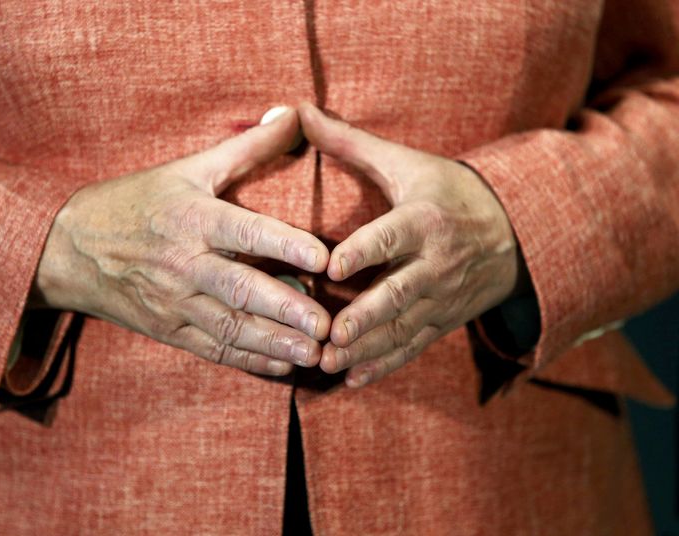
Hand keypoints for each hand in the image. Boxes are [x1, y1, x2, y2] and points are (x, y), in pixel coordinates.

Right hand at [33, 107, 330, 375]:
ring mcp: (172, 301)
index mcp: (191, 217)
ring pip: (228, 327)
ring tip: (313, 353)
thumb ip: (246, 147)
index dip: (283, 245)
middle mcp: (182, 263)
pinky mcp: (167, 329)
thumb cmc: (137, 201)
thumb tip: (293, 114)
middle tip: (325, 325)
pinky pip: (210, 348)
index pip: (243, 230)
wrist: (70, 248)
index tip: (322, 259)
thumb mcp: (188, 168)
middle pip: (238, 288)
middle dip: (284, 309)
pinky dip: (246, 360)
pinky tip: (281, 366)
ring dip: (273, 343)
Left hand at [298, 103, 522, 386]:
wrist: (516, 231)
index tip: (332, 266)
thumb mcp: (407, 163)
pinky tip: (353, 380)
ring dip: (368, 349)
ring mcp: (443, 297)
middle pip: (400, 292)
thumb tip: (296, 112)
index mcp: (425, 219)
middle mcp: (436, 263)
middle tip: (331, 335)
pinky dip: (385, 365)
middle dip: (366, 316)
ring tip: (330, 363)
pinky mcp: (444, 320)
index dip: (365, 251)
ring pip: (403, 327)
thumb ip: (349, 143)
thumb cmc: (449, 192)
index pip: (392, 236)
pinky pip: (414, 346)